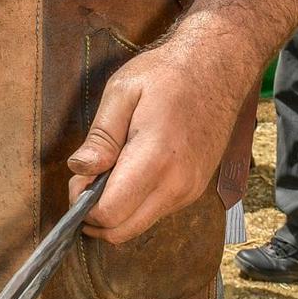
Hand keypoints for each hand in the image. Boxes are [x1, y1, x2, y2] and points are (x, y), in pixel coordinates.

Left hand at [66, 39, 241, 244]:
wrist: (219, 67)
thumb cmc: (168, 74)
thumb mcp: (123, 92)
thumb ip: (101, 137)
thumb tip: (80, 170)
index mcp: (156, 159)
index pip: (110, 213)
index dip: (83, 205)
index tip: (78, 179)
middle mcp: (177, 185)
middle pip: (122, 231)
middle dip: (95, 215)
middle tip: (88, 179)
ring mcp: (189, 190)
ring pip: (138, 225)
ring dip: (116, 209)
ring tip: (111, 169)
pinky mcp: (195, 189)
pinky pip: (156, 211)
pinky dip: (135, 203)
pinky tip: (132, 170)